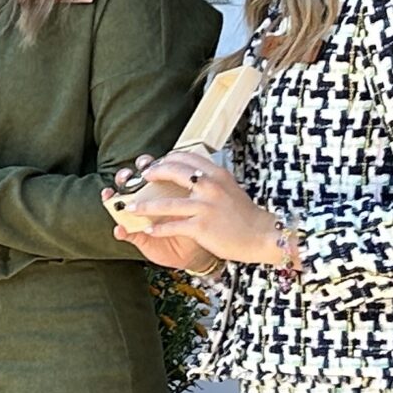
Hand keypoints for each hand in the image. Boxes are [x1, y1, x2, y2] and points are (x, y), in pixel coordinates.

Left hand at [110, 149, 283, 265]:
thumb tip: (193, 175)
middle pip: (173, 172)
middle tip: (142, 178)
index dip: (167, 159)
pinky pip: (173, 226)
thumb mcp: (229, 188)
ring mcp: (205, 207)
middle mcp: (210, 187)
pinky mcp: (201, 227)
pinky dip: (158, 228)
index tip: (157, 164)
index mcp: (216, 174)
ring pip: (165, 204)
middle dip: (152, 174)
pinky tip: (148, 230)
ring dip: (144, 205)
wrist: (261, 235)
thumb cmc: (244, 214)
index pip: (186, 157)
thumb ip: (211, 180)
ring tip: (130, 207)